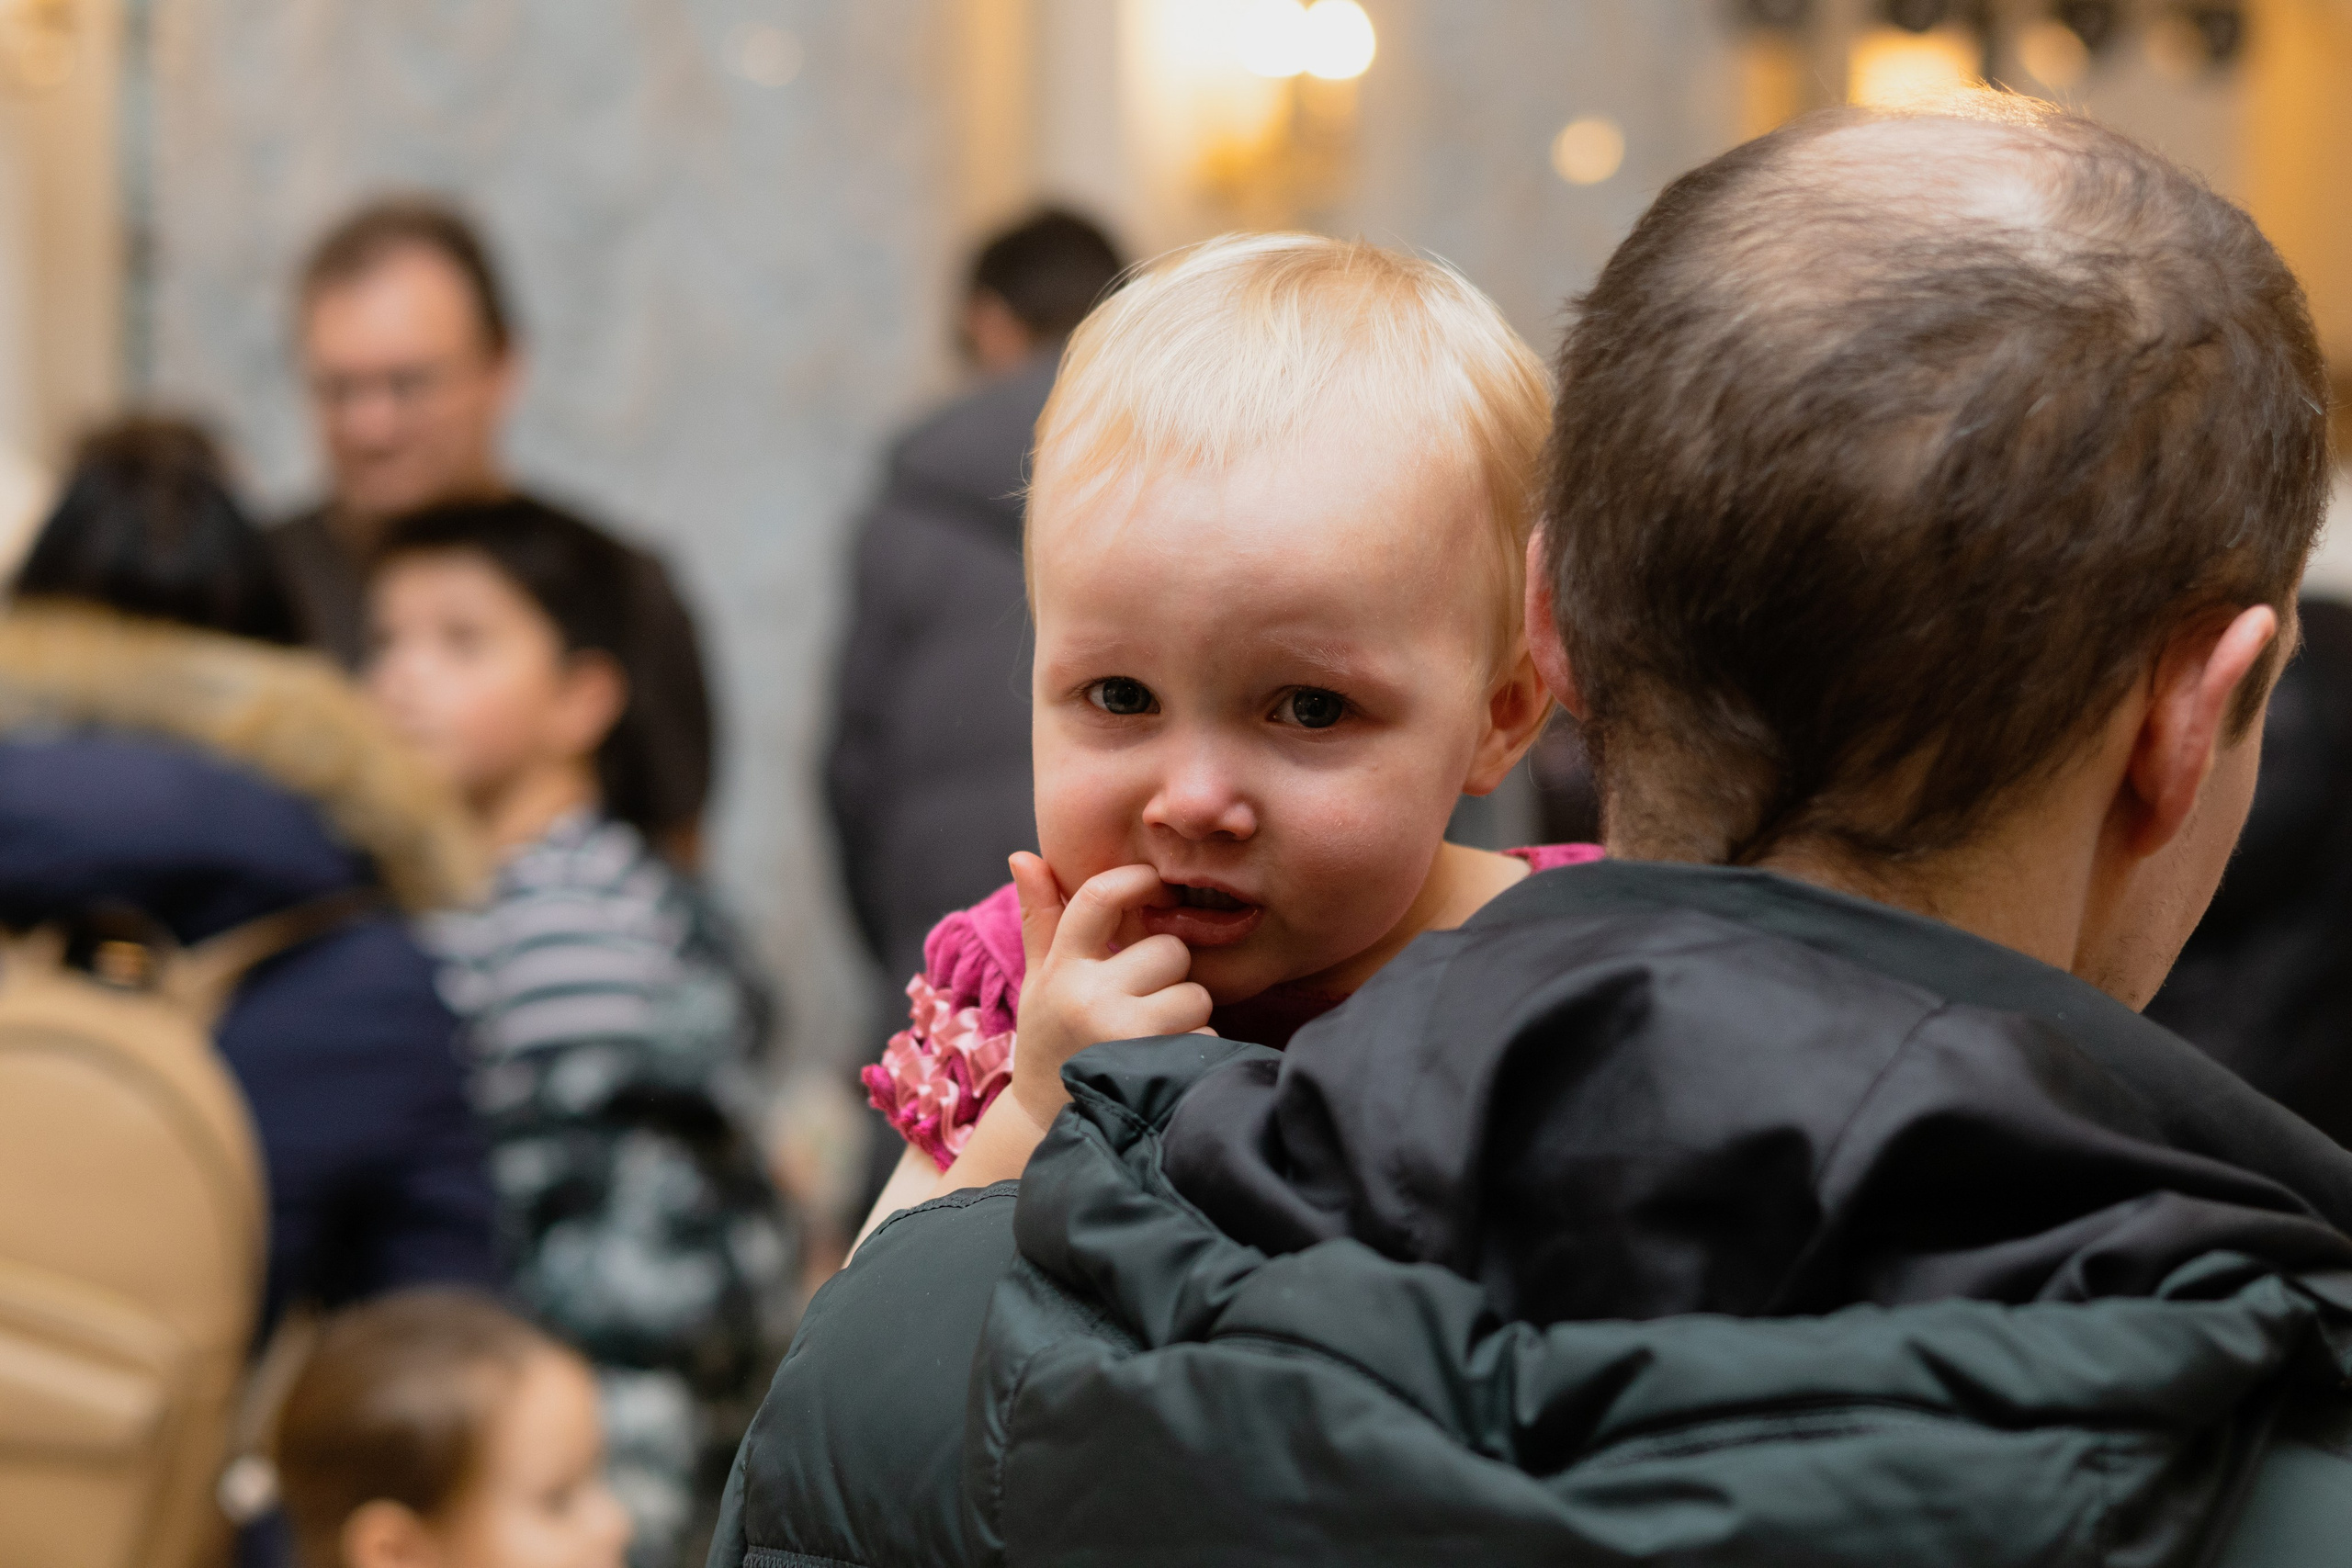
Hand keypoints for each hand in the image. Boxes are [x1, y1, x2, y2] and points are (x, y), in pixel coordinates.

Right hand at [1007, 852, 1213, 1126]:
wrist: (1047, 1128)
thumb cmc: (1052, 1041)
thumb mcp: (1039, 981)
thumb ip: (1041, 918)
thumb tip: (1023, 854)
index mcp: (1061, 969)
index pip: (1099, 898)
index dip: (1136, 879)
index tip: (1156, 883)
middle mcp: (1088, 997)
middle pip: (1169, 949)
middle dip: (1168, 973)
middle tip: (1143, 1002)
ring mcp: (1124, 1033)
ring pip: (1195, 993)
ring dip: (1185, 1014)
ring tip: (1151, 1037)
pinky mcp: (1157, 1066)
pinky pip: (1205, 1036)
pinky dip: (1193, 1050)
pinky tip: (1161, 1066)